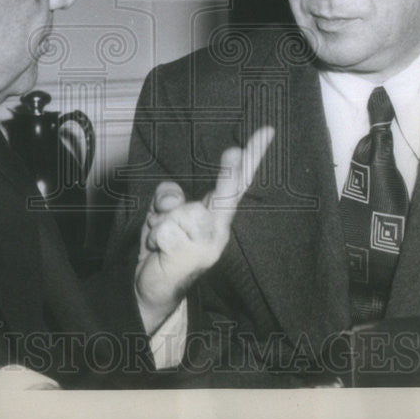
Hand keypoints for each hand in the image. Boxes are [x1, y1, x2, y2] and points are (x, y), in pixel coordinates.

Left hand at [135, 126, 274, 333]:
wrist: (152, 289)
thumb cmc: (163, 242)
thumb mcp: (164, 209)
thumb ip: (169, 195)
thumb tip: (173, 201)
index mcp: (216, 212)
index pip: (238, 181)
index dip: (253, 155)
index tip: (267, 130)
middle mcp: (220, 228)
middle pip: (226, 193)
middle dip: (229, 173)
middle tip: (233, 150)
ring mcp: (208, 245)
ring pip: (181, 211)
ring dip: (161, 220)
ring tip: (162, 237)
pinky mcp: (191, 258)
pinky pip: (165, 230)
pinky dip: (155, 236)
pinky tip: (159, 250)